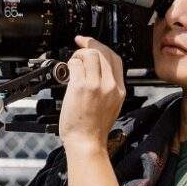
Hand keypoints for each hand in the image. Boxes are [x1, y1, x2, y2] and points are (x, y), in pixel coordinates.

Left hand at [59, 35, 125, 151]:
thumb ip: (107, 87)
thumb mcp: (111, 106)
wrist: (86, 142)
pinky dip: (70, 64)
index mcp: (119, 90)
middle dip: (89, 44)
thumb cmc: (94, 128)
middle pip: (102, 52)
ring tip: (73, 64)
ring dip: (78, 55)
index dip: (102, 46)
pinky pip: (75, 64)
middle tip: (79, 43)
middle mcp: (109, 85)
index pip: (115, 58)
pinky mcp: (81, 87)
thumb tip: (97, 70)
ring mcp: (95, 85)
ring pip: (90, 54)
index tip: (92, 43)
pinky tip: (67, 72)